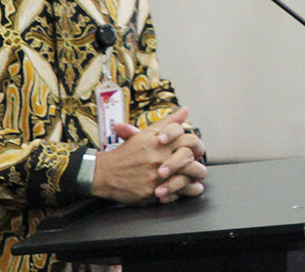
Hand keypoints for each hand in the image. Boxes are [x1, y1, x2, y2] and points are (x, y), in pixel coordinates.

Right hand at [93, 107, 207, 204]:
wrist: (105, 172)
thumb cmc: (127, 152)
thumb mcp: (146, 133)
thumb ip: (168, 123)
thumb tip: (186, 110)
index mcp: (160, 142)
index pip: (189, 140)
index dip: (197, 146)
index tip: (196, 151)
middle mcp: (160, 158)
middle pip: (190, 160)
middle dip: (198, 165)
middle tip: (200, 168)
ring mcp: (156, 176)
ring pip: (185, 179)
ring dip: (194, 182)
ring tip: (197, 183)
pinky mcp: (152, 192)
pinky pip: (174, 194)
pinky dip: (183, 193)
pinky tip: (187, 191)